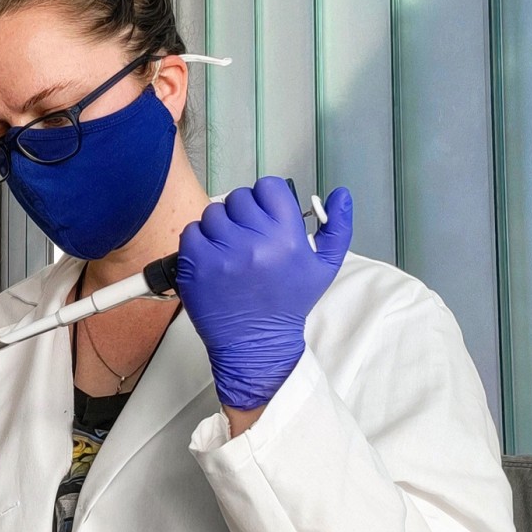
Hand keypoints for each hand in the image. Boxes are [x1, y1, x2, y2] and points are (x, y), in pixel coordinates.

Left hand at [176, 177, 352, 411]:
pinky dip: (199, 242)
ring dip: (220, 227)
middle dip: (242, 214)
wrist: (256, 344)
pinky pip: (191, 232)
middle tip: (247, 239)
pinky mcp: (195, 265)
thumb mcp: (324, 267)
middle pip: (238, 198)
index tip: (264, 217)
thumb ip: (337, 227)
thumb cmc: (288, 304)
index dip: (265, 199)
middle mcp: (254, 241)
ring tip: (230, 251)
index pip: (268, 187)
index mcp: (286, 237)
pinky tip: (213, 259)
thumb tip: (341, 194)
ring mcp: (222, 252)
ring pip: (213, 213)